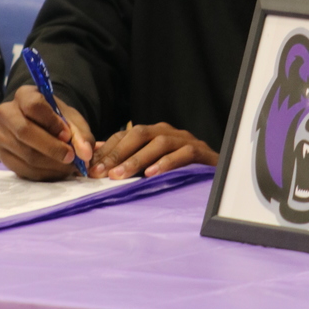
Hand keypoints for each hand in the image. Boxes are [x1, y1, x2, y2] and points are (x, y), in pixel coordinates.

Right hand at [0, 85, 94, 180]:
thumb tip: (85, 153)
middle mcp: (6, 113)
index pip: (33, 105)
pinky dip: (44, 173)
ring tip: (68, 166)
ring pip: (25, 153)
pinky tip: (57, 170)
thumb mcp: (72, 121)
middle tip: (71, 157)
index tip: (67, 135)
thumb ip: (81, 135)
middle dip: (52, 148)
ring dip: (51, 164)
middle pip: (24, 131)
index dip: (52, 122)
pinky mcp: (2, 155)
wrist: (44, 129)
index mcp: (24, 95)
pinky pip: (23, 169)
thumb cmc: (58, 121)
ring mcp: (0, 135)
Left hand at [88, 122, 218, 178]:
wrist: (218, 174)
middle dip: (117, 153)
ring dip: (137, 159)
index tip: (90, 167)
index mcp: (153, 132)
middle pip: (139, 134)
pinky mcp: (201, 151)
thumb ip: (127, 158)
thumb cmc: (180, 169)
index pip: (125, 135)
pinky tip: (152, 175)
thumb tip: (97, 154)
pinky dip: (166, 163)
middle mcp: (168, 132)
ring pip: (158, 143)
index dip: (107, 150)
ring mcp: (185, 139)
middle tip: (101, 172)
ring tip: (120, 176)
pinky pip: (183, 154)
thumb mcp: (150, 163)